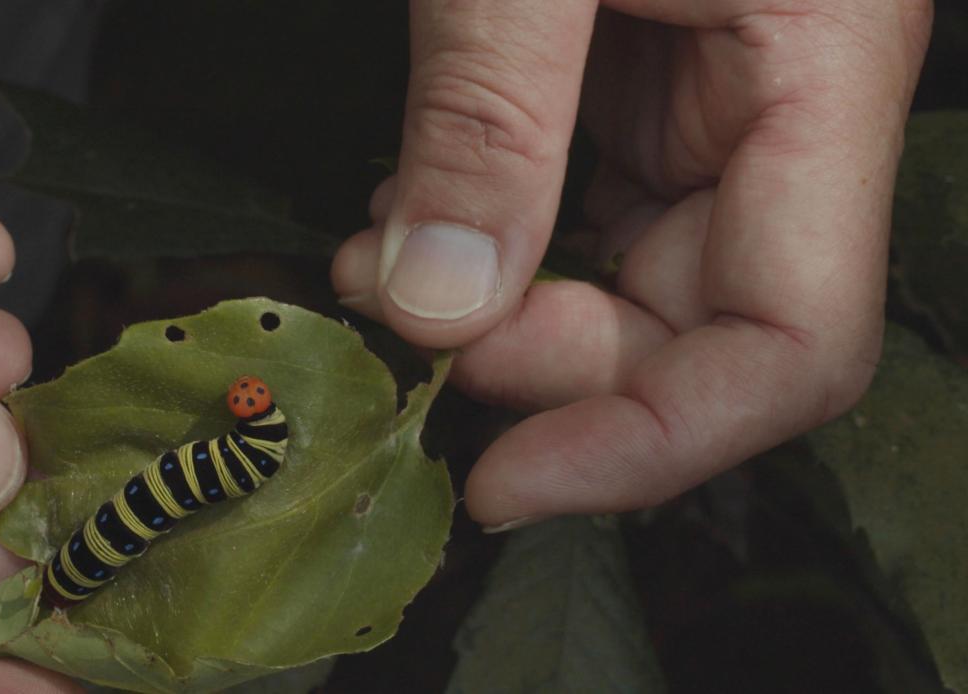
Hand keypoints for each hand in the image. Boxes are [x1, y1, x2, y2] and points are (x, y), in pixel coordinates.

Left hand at [332, 1, 932, 528]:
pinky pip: (593, 216)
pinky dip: (498, 237)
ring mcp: (722, 105)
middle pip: (695, 329)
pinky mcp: (655, 89)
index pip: (791, 340)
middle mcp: (792, 111)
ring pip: (633, 282)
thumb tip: (437, 305)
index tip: (501, 483)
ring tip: (379, 257)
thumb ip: (489, 126)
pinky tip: (417, 212)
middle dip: (529, 355)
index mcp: (823, 70)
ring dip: (496, 301)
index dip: (646, 443)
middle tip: (392, 313)